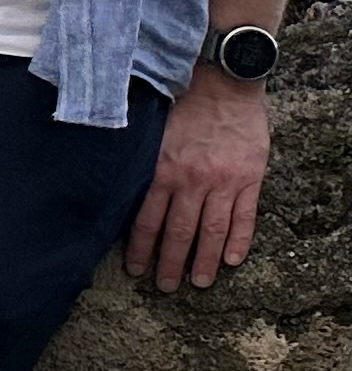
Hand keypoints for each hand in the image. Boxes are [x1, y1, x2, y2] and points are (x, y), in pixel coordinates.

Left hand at [125, 69, 270, 290]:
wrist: (222, 84)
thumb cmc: (181, 105)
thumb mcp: (151, 134)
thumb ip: (143, 165)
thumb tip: (121, 190)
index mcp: (162, 172)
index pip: (147, 221)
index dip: (141, 249)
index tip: (136, 269)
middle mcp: (192, 182)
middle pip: (179, 233)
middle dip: (170, 263)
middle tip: (165, 287)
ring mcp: (223, 183)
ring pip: (212, 232)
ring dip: (205, 261)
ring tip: (199, 282)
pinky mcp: (249, 179)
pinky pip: (245, 217)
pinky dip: (239, 241)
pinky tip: (233, 260)